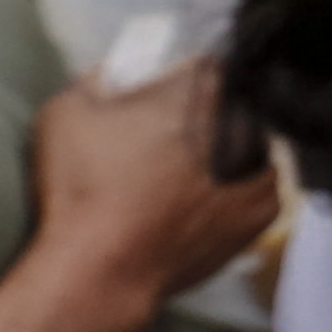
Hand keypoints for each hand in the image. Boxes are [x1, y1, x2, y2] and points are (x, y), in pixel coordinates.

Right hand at [31, 67, 276, 315]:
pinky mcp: (264, 212)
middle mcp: (245, 123)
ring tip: (187, 172)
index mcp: (204, 88)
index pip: (212, 61)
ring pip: (253, 143)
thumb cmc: (82, 189)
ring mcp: (261, 168)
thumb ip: (98, 76)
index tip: (166, 92)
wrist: (101, 270)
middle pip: (237, 104)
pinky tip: (204, 196)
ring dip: (229, 151)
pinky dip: (238, 187)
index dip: (187, 76)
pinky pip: (259, 185)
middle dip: (209, 115)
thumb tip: (116, 67)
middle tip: (169, 139)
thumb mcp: (67, 111)